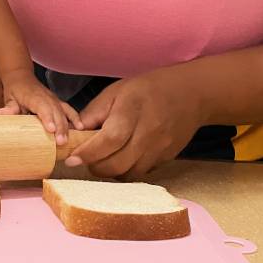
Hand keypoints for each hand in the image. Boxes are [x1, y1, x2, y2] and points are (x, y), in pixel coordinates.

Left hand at [0, 70, 83, 144]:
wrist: (21, 77)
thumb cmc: (15, 90)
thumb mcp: (9, 98)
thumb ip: (8, 108)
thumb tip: (0, 114)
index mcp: (34, 96)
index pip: (42, 107)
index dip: (47, 118)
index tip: (50, 129)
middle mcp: (47, 97)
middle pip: (55, 112)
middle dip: (60, 127)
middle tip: (61, 142)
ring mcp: (54, 99)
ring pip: (63, 112)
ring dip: (67, 126)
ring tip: (69, 140)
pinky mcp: (58, 102)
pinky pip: (69, 109)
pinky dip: (75, 118)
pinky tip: (81, 127)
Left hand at [65, 67, 200, 178]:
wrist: (191, 94)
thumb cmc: (148, 89)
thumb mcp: (116, 90)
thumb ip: (94, 112)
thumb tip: (75, 133)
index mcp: (132, 109)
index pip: (109, 140)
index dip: (88, 153)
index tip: (71, 160)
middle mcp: (149, 131)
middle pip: (118, 163)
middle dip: (95, 167)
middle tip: (85, 160)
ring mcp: (160, 147)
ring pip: (129, 173)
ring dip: (111, 171)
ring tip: (103, 159)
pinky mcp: (167, 158)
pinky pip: (142, 172)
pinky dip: (127, 170)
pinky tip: (121, 159)